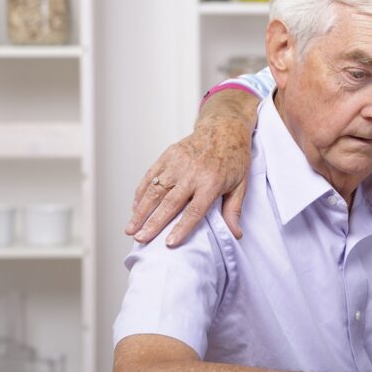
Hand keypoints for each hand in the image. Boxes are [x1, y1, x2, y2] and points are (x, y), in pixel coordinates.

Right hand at [125, 115, 250, 245]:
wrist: (224, 128)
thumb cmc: (234, 159)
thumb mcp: (241, 185)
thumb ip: (234, 210)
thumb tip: (235, 235)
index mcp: (211, 183)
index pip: (194, 210)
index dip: (181, 228)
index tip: (169, 243)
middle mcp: (192, 173)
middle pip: (169, 203)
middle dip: (153, 223)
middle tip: (140, 239)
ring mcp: (178, 163)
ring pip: (155, 190)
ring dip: (141, 211)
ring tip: (131, 229)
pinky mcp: (168, 155)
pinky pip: (151, 176)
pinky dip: (141, 192)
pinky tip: (135, 207)